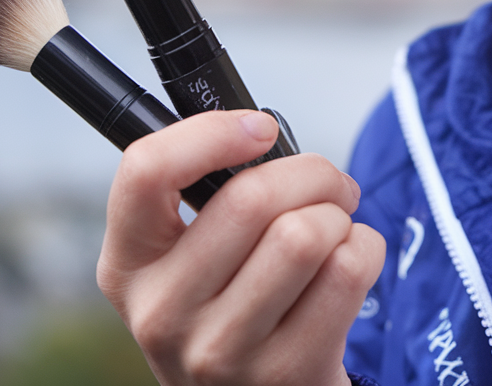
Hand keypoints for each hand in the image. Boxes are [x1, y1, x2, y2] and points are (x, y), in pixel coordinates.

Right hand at [97, 109, 385, 385]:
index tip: (257, 129)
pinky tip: (348, 264)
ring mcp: (221, 351)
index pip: (145, 172)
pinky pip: (347, 270)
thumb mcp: (189, 258)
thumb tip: (256, 131)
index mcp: (127, 265)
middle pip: (251, 197)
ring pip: (305, 233)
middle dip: (312, 173)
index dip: (210, 133)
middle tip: (328, 185)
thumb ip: (205, 196)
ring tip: (333, 230)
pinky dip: (364, 248)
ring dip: (338, 216)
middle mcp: (162, 312)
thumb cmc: (232, 305)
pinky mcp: (285, 373)